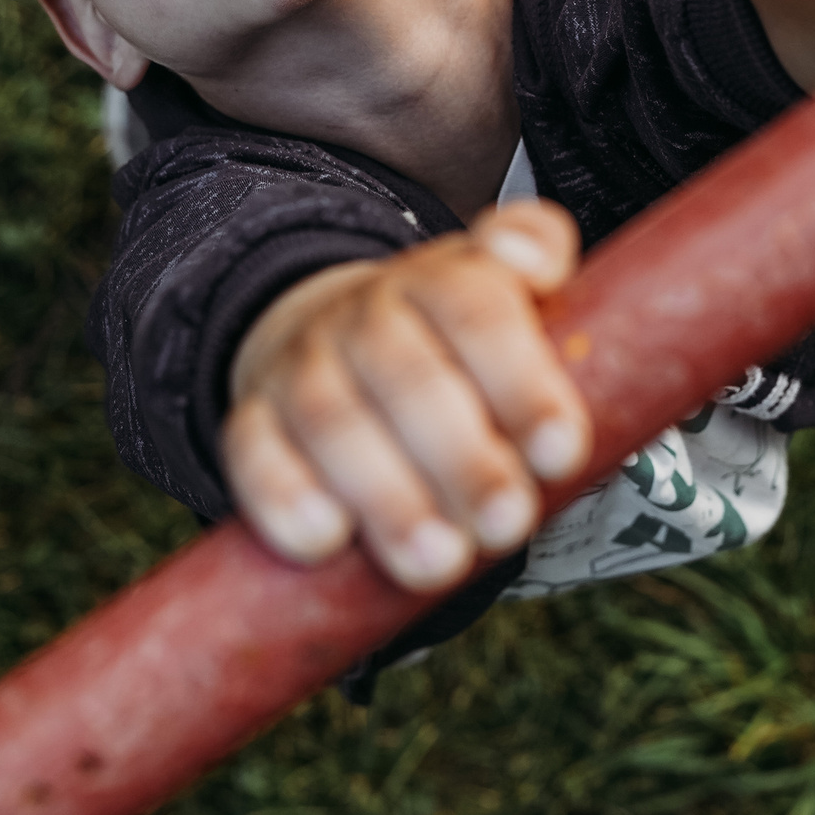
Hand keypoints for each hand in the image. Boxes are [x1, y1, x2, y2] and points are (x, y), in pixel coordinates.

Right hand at [222, 199, 590, 590]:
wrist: (333, 333)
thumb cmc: (448, 340)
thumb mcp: (507, 295)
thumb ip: (538, 254)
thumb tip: (537, 262)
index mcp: (441, 279)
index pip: (477, 312)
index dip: (521, 381)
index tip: (561, 450)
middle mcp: (366, 315)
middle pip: (409, 379)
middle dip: (464, 460)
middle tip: (507, 522)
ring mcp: (303, 365)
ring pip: (333, 423)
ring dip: (387, 498)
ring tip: (436, 560)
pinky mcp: (253, 418)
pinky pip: (253, 452)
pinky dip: (284, 496)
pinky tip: (324, 538)